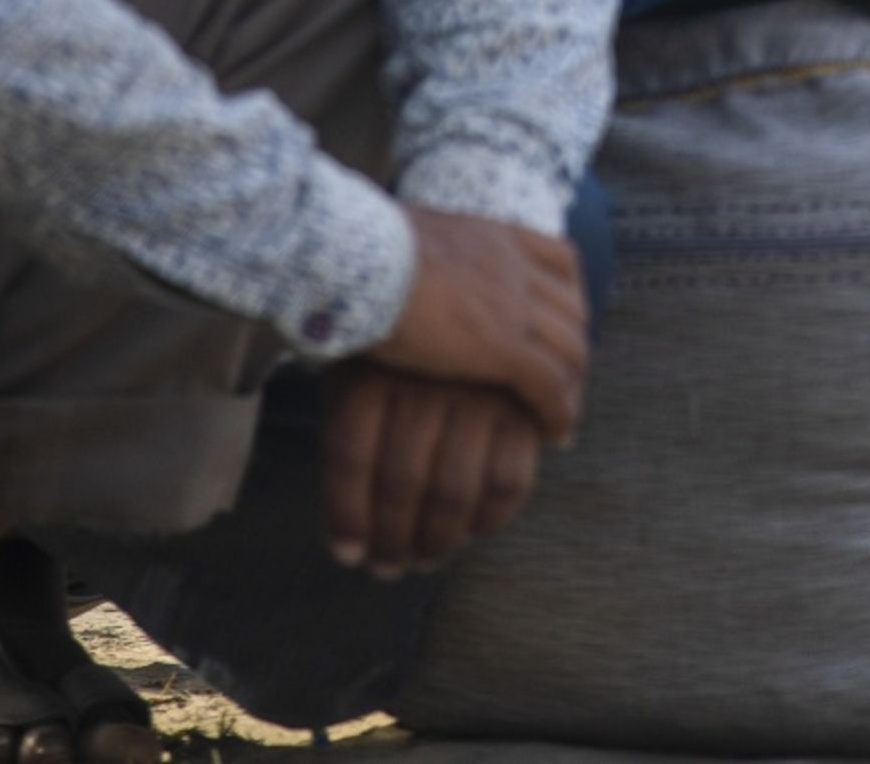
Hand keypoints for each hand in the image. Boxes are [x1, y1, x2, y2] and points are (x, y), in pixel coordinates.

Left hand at [320, 367, 547, 574]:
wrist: (468, 301)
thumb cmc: (403, 354)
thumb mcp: (361, 373)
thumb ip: (353, 437)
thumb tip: (352, 541)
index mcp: (376, 369)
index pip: (350, 455)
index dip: (345, 516)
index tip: (348, 556)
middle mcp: (426, 380)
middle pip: (401, 482)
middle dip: (392, 539)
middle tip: (388, 568)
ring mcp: (479, 393)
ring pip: (453, 491)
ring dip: (437, 541)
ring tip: (425, 559)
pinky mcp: (524, 406)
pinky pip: (508, 482)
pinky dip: (490, 520)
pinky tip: (473, 532)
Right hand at [367, 204, 587, 447]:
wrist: (359, 259)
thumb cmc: (359, 252)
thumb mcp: (407, 238)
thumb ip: (424, 254)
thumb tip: (401, 263)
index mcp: (496, 236)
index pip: (560, 262)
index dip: (567, 298)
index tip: (562, 326)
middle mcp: (516, 266)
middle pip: (572, 310)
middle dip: (573, 346)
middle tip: (566, 380)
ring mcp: (516, 306)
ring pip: (569, 349)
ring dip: (572, 385)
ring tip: (562, 415)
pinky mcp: (505, 349)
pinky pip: (549, 385)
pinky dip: (559, 411)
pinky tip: (555, 433)